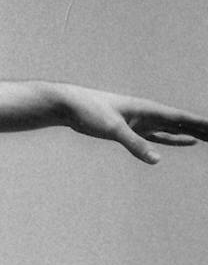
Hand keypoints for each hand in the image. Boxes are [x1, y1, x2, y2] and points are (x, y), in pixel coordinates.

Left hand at [66, 88, 207, 163]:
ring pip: (176, 128)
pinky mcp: (133, 129)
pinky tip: (186, 141)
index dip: (203, 125)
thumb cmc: (90, 112)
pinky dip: (175, 138)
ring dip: (194, 133)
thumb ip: (135, 144)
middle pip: (185, 122)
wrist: (69, 105)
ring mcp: (142, 121)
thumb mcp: (113, 129)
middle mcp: (150, 114)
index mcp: (149, 110)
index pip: (184, 118)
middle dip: (204, 130)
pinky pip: (161, 135)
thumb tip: (156, 159)